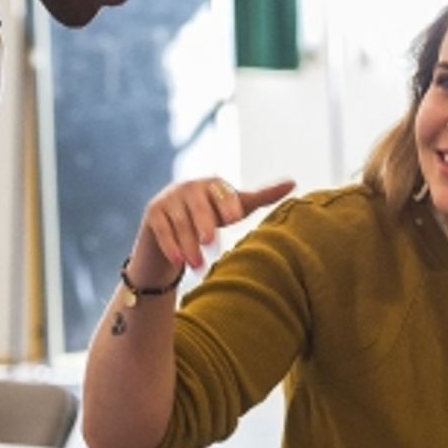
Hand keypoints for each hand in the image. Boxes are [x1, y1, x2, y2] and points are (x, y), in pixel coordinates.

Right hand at [126, 175, 295, 282]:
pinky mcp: (153, 213)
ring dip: (188, 244)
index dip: (226, 203)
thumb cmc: (212, 214)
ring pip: (179, 222)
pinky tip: (179, 263)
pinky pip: (162, 231)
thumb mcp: (235, 207)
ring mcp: (169, 199)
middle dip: (203, 223)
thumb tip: (293, 182)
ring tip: (198, 265)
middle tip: (210, 242)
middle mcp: (189, 187)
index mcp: (212, 184)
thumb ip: (262, 196)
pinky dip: (170, 247)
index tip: (234, 218)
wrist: (172, 222)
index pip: (220, 191)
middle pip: (197, 205)